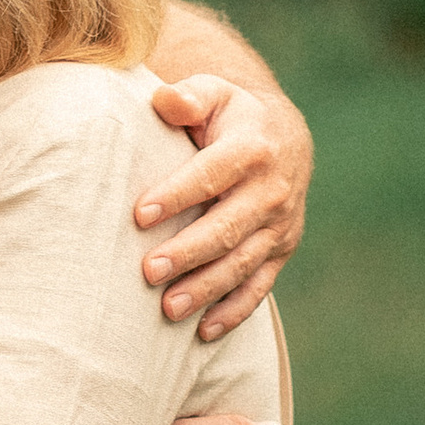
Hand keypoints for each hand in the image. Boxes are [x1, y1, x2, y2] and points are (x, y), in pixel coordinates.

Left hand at [133, 76, 312, 337]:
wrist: (285, 138)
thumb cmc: (230, 115)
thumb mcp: (213, 93)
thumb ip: (187, 97)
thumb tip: (164, 102)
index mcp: (252, 148)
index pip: (211, 175)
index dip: (177, 194)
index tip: (139, 215)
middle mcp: (272, 190)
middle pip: (227, 227)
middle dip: (188, 252)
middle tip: (147, 271)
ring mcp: (280, 225)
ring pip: (242, 263)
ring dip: (206, 288)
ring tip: (168, 308)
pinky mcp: (281, 250)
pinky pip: (259, 286)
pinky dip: (233, 311)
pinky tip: (203, 332)